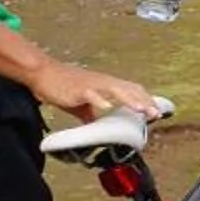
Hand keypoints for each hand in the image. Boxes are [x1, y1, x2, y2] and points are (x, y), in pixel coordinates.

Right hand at [32, 59, 160, 122]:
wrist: (43, 73)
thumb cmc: (63, 86)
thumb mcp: (82, 103)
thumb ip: (91, 112)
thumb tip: (96, 127)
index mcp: (106, 85)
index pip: (132, 90)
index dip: (145, 100)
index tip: (157, 112)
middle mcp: (103, 82)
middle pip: (129, 89)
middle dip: (144, 101)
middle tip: (156, 114)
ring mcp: (91, 85)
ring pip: (115, 89)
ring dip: (129, 99)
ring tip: (141, 109)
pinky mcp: (78, 89)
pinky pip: (91, 94)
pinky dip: (99, 100)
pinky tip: (107, 107)